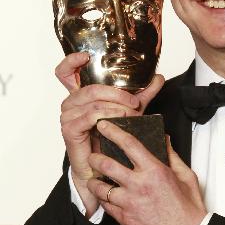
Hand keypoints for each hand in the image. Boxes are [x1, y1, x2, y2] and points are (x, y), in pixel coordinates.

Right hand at [55, 52, 164, 214]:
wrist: (104, 167)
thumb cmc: (112, 138)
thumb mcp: (130, 111)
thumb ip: (142, 94)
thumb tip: (158, 77)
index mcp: (80, 95)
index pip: (65, 72)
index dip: (72, 61)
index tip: (87, 56)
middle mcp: (70, 103)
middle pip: (90, 87)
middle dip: (116, 93)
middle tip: (135, 102)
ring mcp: (68, 117)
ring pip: (93, 102)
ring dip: (116, 106)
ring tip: (130, 115)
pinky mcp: (70, 130)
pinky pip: (90, 117)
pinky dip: (108, 116)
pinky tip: (120, 121)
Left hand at [87, 121, 206, 224]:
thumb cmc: (188, 209)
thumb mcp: (186, 176)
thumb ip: (172, 155)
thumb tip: (164, 140)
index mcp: (155, 171)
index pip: (129, 144)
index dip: (113, 131)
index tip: (103, 125)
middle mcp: (139, 185)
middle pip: (106, 164)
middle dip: (95, 157)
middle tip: (92, 155)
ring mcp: (129, 203)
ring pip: (100, 187)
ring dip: (94, 180)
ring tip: (94, 177)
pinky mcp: (125, 219)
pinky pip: (105, 205)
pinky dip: (102, 198)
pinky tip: (104, 194)